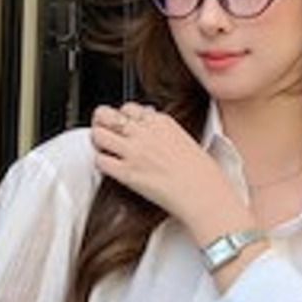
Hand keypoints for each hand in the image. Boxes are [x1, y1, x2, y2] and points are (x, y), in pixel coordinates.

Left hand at [91, 103, 241, 228]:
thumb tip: (151, 133)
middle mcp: (144, 132)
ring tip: (105, 150)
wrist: (204, 194)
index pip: (128, 107)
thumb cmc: (201, 173)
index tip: (123, 126)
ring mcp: (134, 152)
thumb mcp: (184, 139)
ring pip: (97, 135)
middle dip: (101, 122)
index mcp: (160, 121)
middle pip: (106, 114)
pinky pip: (100, 161)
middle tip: (103, 131)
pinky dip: (101, 163)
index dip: (122, 117)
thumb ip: (162, 132)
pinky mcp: (127, 173)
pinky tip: (111, 168)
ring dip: (98, 142)